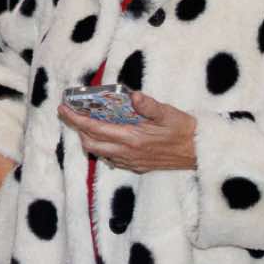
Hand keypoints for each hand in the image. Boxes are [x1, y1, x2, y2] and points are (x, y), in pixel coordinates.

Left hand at [57, 91, 196, 171]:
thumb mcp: (169, 113)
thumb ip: (149, 105)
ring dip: (89, 139)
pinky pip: (112, 159)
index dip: (76, 119)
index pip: (95, 129)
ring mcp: (132, 162)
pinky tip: (106, 138)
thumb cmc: (184, 130)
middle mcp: (128, 153)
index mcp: (132, 139)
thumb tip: (133, 96)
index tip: (64, 109)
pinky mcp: (137, 167)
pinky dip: (102, 148)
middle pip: (91, 144)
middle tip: (70, 114)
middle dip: (77, 130)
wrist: (200, 153)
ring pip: (100, 153)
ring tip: (85, 124)